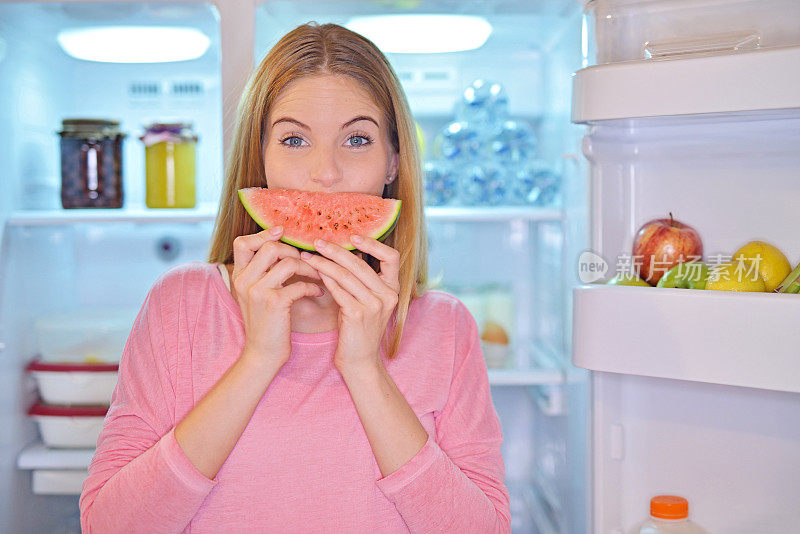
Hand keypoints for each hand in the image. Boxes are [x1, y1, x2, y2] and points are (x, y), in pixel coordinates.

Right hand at [231, 227, 322, 367]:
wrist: (263, 353)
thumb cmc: (266, 322)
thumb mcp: (255, 294)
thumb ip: (262, 272)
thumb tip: (282, 248)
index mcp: (238, 276)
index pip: (243, 243)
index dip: (263, 234)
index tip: (283, 232)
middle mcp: (244, 281)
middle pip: (269, 247)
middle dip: (292, 251)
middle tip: (305, 262)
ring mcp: (257, 291)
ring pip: (287, 262)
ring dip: (308, 268)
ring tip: (317, 276)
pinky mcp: (274, 303)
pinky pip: (299, 284)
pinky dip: (313, 287)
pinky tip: (318, 292)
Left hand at [299, 235, 399, 373]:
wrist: (360, 361)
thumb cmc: (359, 329)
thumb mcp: (367, 302)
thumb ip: (361, 280)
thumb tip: (343, 253)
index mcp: (393, 289)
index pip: (392, 257)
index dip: (373, 244)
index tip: (352, 236)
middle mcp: (387, 295)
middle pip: (361, 263)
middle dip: (336, 250)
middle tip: (318, 242)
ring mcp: (374, 305)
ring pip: (346, 275)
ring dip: (324, 263)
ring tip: (308, 256)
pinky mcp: (357, 315)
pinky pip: (338, 290)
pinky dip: (325, 278)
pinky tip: (314, 273)